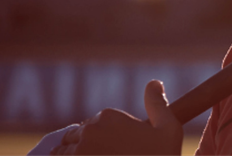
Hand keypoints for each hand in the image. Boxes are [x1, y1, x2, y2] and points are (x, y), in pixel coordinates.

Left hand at [50, 80, 182, 155]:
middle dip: (84, 147)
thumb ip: (157, 104)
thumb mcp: (169, 129)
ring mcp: (77, 153)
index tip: (116, 148)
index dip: (103, 135)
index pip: (94, 122)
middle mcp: (89, 131)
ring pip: (62, 152)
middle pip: (75, 136)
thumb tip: (153, 82)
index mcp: (109, 116)